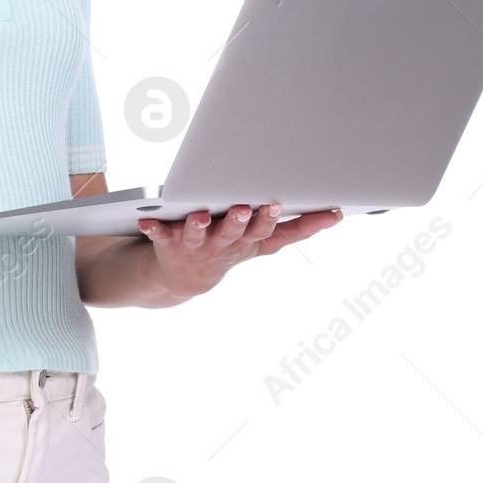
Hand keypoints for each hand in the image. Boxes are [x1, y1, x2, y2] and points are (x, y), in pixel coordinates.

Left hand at [137, 204, 343, 300]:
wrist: (185, 277)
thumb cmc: (229, 247)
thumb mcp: (263, 242)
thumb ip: (296, 228)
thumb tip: (337, 214)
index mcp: (248, 240)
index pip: (267, 230)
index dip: (275, 219)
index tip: (280, 205)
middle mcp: (224, 244)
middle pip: (235, 231)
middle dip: (241, 220)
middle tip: (246, 207)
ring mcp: (198, 246)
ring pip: (201, 234)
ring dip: (201, 225)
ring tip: (200, 215)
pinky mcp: (170, 243)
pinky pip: (160, 235)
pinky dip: (153, 229)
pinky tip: (146, 221)